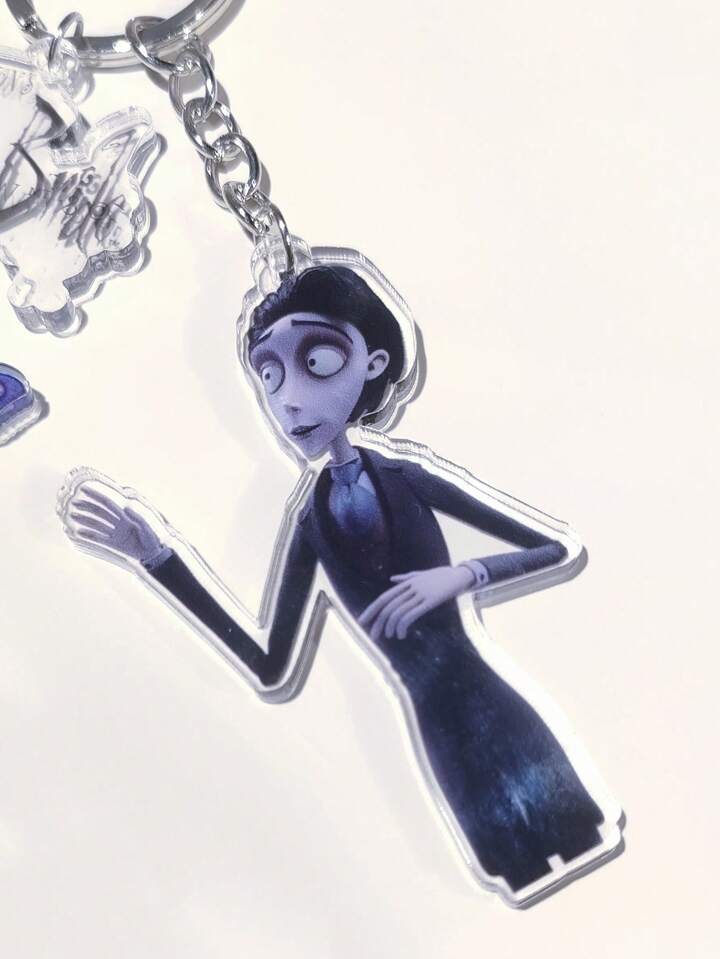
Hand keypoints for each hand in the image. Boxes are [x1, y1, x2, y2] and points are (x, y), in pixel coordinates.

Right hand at [67, 485, 163, 564]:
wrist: (154, 555)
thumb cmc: (153, 539)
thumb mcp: (147, 526)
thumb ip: (137, 516)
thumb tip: (126, 507)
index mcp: (126, 515)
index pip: (109, 502)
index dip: (97, 495)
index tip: (85, 489)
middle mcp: (119, 522)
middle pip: (100, 511)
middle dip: (88, 506)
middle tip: (74, 502)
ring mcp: (115, 532)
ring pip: (97, 523)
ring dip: (85, 519)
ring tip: (72, 515)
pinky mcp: (114, 543)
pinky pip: (98, 538)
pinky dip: (89, 535)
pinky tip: (78, 533)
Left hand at [358, 564, 474, 640]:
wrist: (459, 575)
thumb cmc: (441, 576)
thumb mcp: (421, 575)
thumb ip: (406, 578)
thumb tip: (392, 579)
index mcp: (406, 583)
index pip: (383, 598)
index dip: (371, 610)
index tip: (362, 621)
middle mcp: (410, 587)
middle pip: (387, 607)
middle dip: (378, 623)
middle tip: (373, 637)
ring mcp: (419, 594)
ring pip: (397, 612)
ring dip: (391, 627)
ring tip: (391, 636)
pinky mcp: (429, 601)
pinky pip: (410, 614)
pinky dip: (402, 626)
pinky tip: (401, 634)